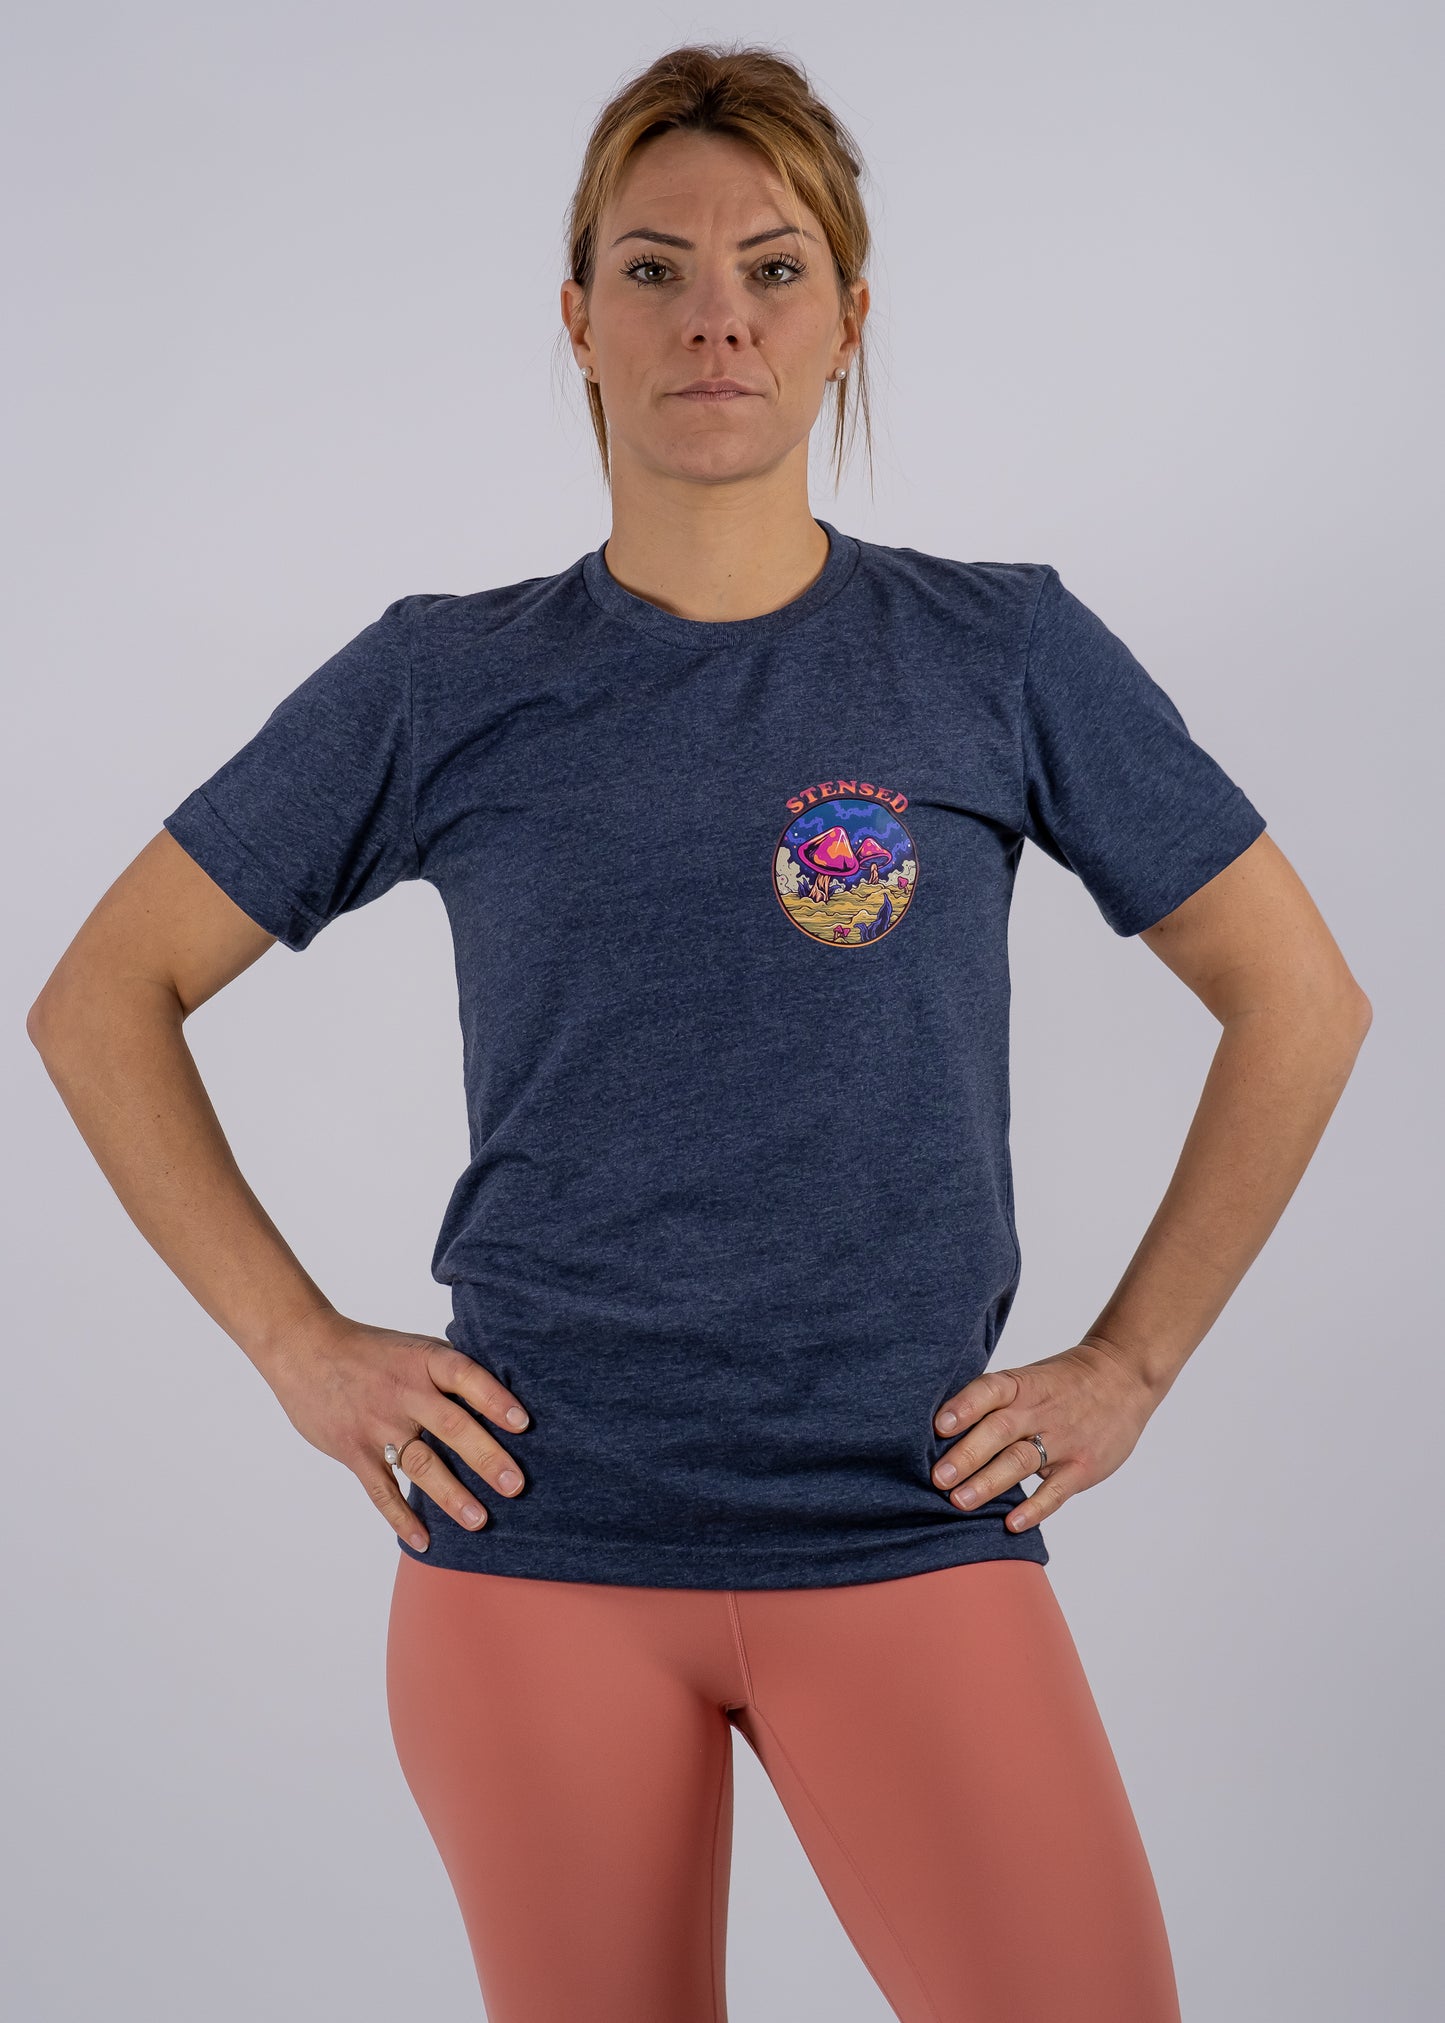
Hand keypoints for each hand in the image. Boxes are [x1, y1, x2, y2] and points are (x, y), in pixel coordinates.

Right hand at [259, 1307, 529, 1552]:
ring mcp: (377, 1425)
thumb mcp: (414, 1348)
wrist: (305, 1349)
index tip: (523, 1424)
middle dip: (486, 1458)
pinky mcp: (354, 1451)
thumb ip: (449, 1373)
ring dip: (451, 1495)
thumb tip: (501, 1399)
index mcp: (423, 1361)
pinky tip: (423, 1540)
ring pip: (419, 1465)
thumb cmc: (370, 1351)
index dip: (495, 1399)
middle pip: (451, 1426)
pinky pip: (381, 1490)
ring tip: (479, 1521)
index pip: (466, 1377)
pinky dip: (401, 1518)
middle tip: (515, 1486)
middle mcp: (404, 1393)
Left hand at [930, 1334, 1159, 1533]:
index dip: (964, 1407)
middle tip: (937, 1478)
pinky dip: (1034, 1508)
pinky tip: (1012, 1523)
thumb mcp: (1029, 1379)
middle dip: (966, 1455)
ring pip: (1021, 1461)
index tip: (938, 1426)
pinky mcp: (1083, 1466)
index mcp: (1022, 1385)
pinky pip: (1056, 1491)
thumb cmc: (1062, 1383)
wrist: (1123, 1377)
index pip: (990, 1390)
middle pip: (999, 1430)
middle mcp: (1039, 1411)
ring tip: (959, 1502)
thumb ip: (994, 1403)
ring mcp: (1063, 1439)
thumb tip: (940, 1434)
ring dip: (988, 1483)